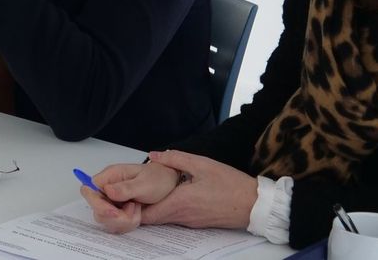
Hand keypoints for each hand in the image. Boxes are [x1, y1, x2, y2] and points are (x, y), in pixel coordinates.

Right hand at [81, 162, 180, 233]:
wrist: (171, 185)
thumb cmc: (158, 178)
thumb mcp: (145, 183)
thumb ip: (125, 188)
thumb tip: (107, 190)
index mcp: (110, 177)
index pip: (89, 190)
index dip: (97, 203)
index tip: (113, 211)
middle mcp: (108, 189)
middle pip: (96, 209)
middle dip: (115, 216)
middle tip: (132, 210)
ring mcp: (113, 202)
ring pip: (106, 220)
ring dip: (123, 221)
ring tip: (137, 209)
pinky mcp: (119, 212)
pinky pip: (116, 225)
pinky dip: (128, 224)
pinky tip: (138, 214)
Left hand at [137, 150, 256, 230]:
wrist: (253, 204)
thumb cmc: (231, 184)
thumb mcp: (202, 164)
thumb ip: (175, 158)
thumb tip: (154, 155)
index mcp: (180, 202)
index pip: (147, 214)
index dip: (132, 207)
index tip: (124, 196)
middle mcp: (182, 216)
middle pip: (152, 218)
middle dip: (138, 208)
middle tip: (131, 192)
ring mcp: (190, 222)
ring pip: (163, 218)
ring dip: (153, 207)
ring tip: (146, 190)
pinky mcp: (197, 222)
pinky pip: (175, 217)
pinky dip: (166, 208)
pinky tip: (168, 194)